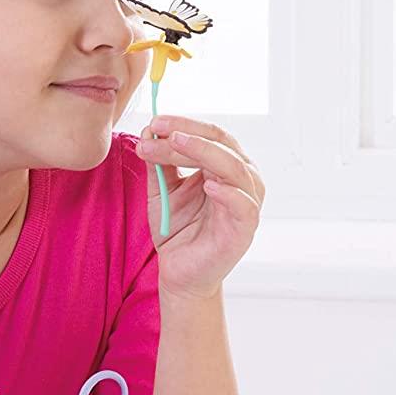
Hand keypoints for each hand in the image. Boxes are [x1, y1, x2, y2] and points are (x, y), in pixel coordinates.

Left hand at [135, 117, 264, 299]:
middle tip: (159, 129)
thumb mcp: (161, 190)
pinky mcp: (245, 228)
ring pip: (233, 167)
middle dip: (188, 133)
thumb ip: (158, 162)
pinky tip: (208, 185)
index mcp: (223, 165)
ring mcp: (246, 202)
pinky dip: (229, 193)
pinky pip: (243, 205)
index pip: (208, 134)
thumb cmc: (177, 230)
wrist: (179, 273)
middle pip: (221, 144)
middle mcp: (240, 178)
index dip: (182, 124)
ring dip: (202, 152)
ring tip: (175, 144)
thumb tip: (149, 131)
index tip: (153, 122)